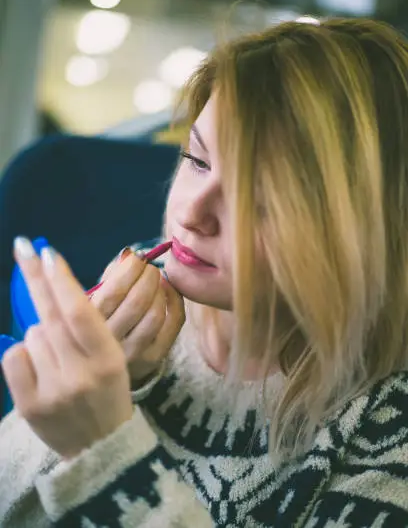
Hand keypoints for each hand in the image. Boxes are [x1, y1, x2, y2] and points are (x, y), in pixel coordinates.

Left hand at [1, 238, 132, 458]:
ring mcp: (52, 391)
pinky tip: (38, 367)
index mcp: (109, 359)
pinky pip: (13, 357)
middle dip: (36, 278)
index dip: (61, 281)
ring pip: (32, 335)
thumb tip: (52, 286)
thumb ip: (85, 327)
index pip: (79, 312)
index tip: (47, 253)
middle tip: (23, 247)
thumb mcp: (112, 358)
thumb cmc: (108, 392)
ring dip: (40, 335)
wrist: (100, 448)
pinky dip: (22, 354)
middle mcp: (80, 374)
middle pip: (49, 316)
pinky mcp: (29, 406)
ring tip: (57, 358)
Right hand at [91, 248, 184, 384]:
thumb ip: (108, 277)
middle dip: (148, 275)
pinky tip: (167, 290)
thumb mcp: (92, 301)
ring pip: (156, 312)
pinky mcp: (153, 358)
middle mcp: (109, 343)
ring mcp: (133, 354)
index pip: (113, 291)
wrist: (102, 370)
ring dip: (160, 288)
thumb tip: (128, 254)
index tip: (135, 257)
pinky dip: (175, 300)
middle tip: (149, 266)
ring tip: (155, 279)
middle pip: (138, 301)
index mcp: (86, 326)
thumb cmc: (97, 324)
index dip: (129, 269)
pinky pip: (173, 323)